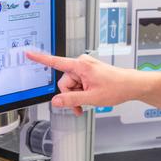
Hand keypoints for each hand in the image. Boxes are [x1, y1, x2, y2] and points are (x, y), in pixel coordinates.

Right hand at [25, 51, 140, 114]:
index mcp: (81, 66)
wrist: (131, 85)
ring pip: (71, 85)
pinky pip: (78, 84)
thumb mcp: (91, 98)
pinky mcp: (88, 72)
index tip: (28, 54)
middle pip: (65, 82)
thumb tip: (56, 101)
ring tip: (87, 102)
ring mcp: (85, 67)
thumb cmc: (117, 87)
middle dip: (70, 95)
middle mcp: (81, 64)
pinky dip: (81, 93)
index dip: (40, 59)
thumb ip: (71, 100)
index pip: (55, 62)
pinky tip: (89, 97)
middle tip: (80, 106)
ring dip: (77, 96)